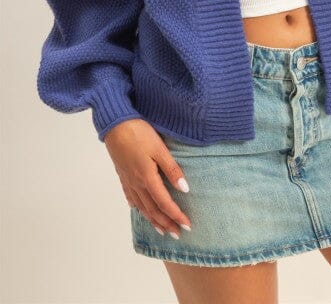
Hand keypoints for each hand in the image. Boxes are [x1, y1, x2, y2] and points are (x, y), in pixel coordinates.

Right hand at [104, 118, 191, 236]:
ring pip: (142, 207)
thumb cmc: (139, 133)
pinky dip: (138, 208)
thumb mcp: (160, 148)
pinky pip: (131, 198)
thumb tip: (185, 189)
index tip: (187, 225)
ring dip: (153, 220)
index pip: (165, 203)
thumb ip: (172, 169)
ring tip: (162, 230)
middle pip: (153, 210)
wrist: (115, 125)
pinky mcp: (123, 176)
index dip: (176, 216)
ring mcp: (128, 181)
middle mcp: (137, 184)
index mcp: (148, 178)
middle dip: (166, 223)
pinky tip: (140, 210)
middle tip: (177, 233)